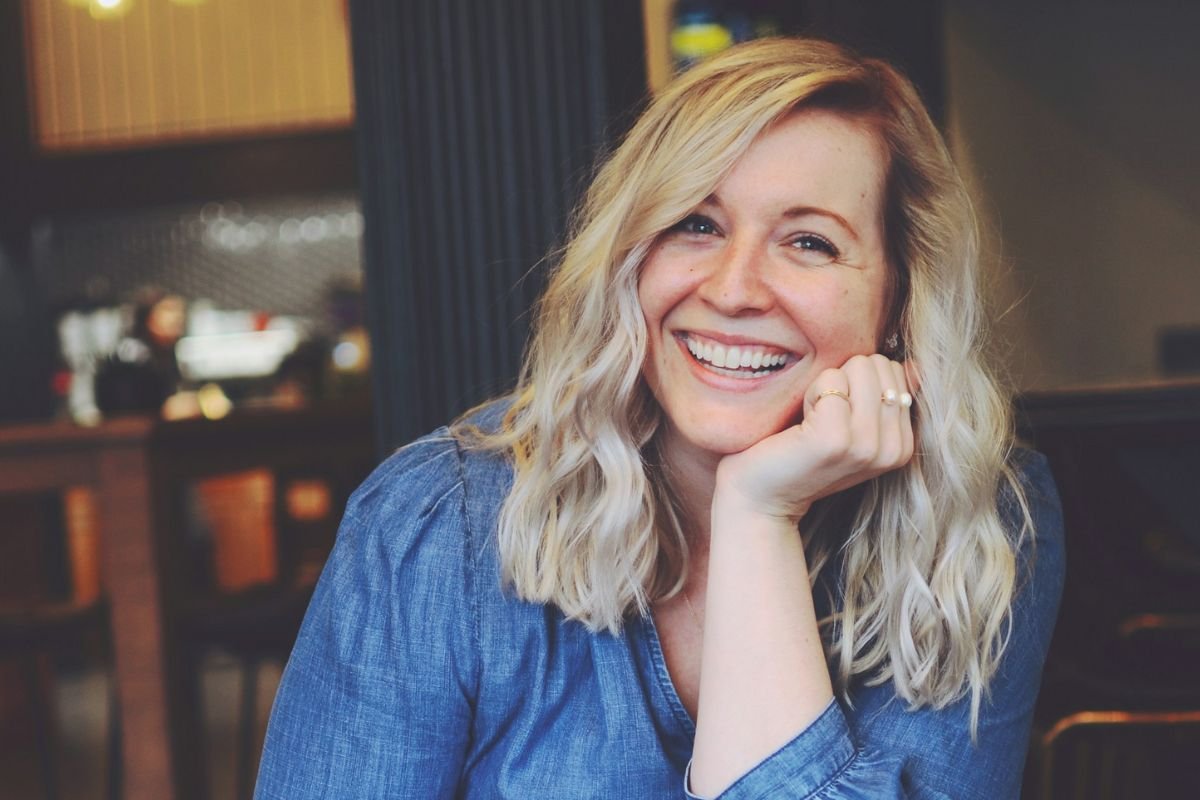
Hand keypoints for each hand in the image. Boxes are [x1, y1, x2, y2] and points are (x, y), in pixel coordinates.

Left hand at [714, 354, 916, 522]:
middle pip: (877, 365)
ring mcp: (866, 446)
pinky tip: (800, 425)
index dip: (855, 383)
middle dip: (843, 381)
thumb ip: (885, 397)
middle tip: (822, 418)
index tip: (837, 417)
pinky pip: (830, 381)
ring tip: (812, 422)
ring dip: (826, 386)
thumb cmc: (801, 455)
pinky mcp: (836, 439)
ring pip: (857, 368)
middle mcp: (892, 449)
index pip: (894, 370)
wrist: (760, 498)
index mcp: (902, 445)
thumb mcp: (853, 427)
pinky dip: (809, 393)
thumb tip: (916, 367)